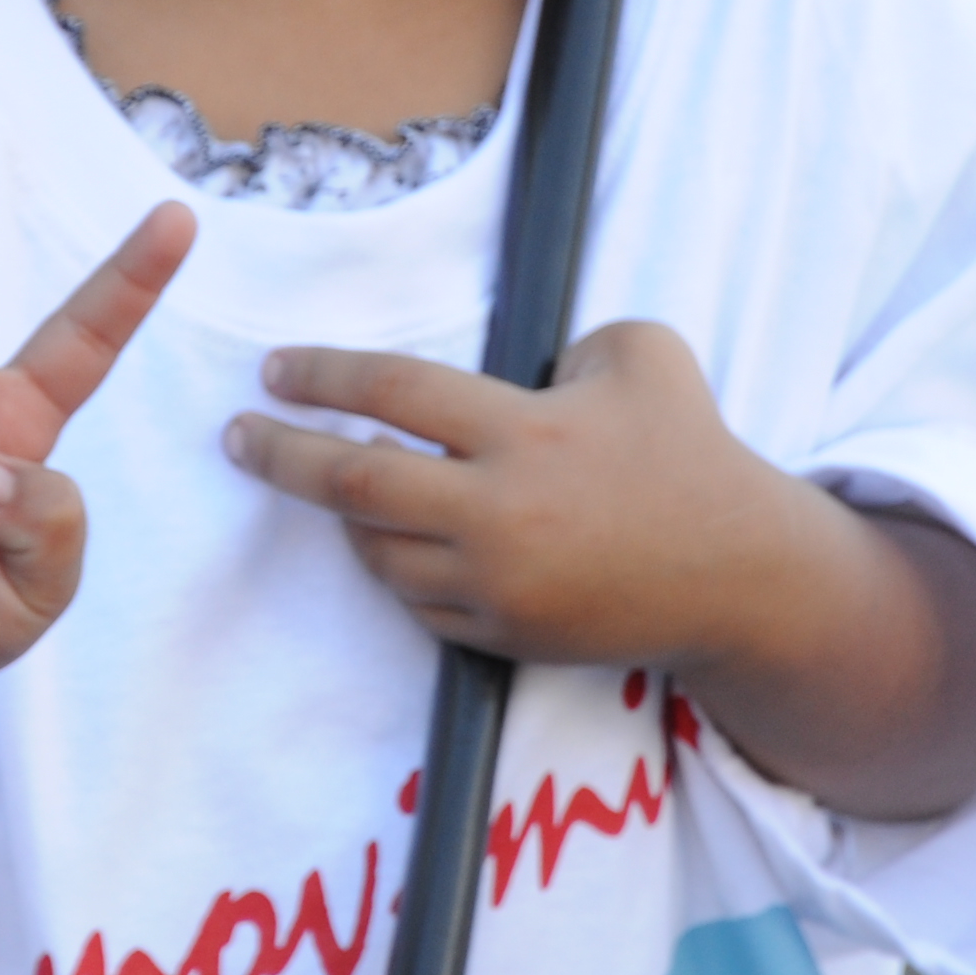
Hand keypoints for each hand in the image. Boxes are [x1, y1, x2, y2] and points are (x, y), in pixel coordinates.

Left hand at [231, 321, 975, 818]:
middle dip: (281, 454)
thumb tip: (513, 361)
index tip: (275, 368)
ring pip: (378, 554)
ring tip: (330, 485)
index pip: (394, 393)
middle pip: (354, 484)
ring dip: (344, 518)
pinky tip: (393, 542)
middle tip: (238, 435)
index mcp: (525, 432)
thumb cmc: (689, 450)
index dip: (324, 374)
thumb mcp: (641, 351)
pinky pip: (419, 602)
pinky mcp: (504, 636)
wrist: (738, 575)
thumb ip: (567, 339)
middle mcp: (499, 512)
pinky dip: (397, 569)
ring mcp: (497, 583)